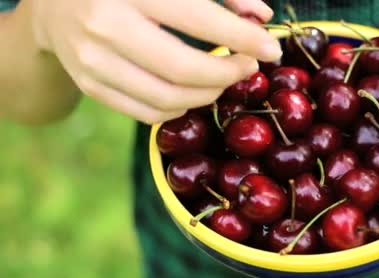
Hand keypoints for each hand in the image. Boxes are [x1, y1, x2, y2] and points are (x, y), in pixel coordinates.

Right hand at [28, 0, 281, 123]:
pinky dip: (180, 108)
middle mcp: (105, 24)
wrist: (55, 1)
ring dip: (208, 95)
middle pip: (183, 69)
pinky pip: (147, 112)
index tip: (270, 49)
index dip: (243, 38)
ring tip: (223, 80)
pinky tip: (194, 93)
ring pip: (167, 99)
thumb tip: (261, 16)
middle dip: (227, 74)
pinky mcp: (90, 85)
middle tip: (248, 68)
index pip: (199, 19)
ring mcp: (92, 60)